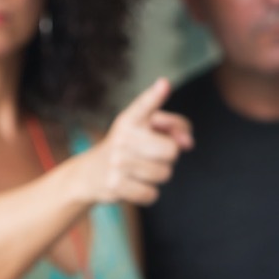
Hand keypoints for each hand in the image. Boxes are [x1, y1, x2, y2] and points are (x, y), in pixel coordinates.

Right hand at [78, 77, 192, 205]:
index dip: (155, 95)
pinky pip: (152, 194)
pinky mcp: (115, 185)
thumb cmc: (130, 147)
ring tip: (139, 169)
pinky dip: (148, 193)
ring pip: (164, 173)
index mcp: (130, 119)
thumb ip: (175, 127)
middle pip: (171, 150)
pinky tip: (133, 184)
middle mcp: (122, 137)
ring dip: (158, 175)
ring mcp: (117, 161)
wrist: (90, 174)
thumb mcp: (147, 130)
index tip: (165, 84)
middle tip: (151, 155)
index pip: (145, 105)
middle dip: (169, 156)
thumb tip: (188, 142)